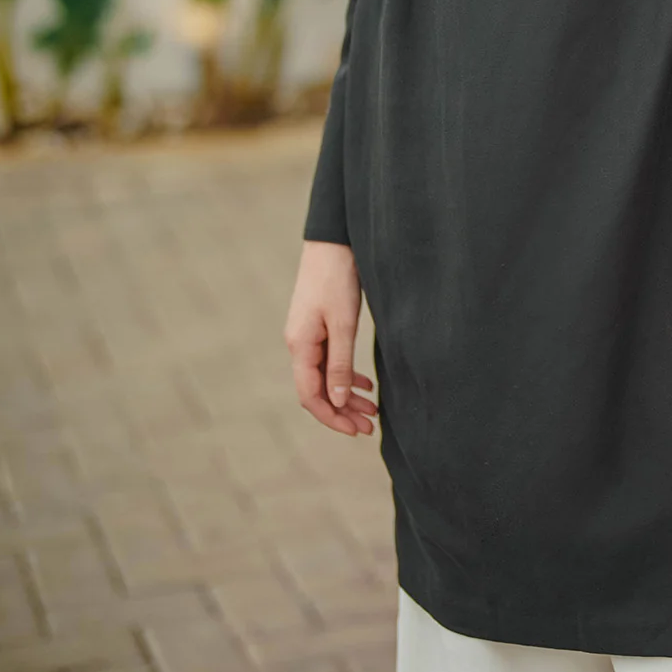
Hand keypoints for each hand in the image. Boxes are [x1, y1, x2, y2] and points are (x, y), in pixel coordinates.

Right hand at [284, 240, 377, 436]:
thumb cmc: (337, 278)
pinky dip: (346, 376)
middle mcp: (299, 344)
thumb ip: (340, 364)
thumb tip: (338, 402)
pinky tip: (366, 384)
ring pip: (325, 377)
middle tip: (370, 427)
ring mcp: (307, 335)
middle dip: (342, 411)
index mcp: (300, 346)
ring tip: (372, 411)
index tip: (356, 430)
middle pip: (317, 390)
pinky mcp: (318, 325)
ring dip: (346, 396)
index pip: (310, 396)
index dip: (332, 418)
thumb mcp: (343, 323)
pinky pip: (329, 361)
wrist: (333, 240)